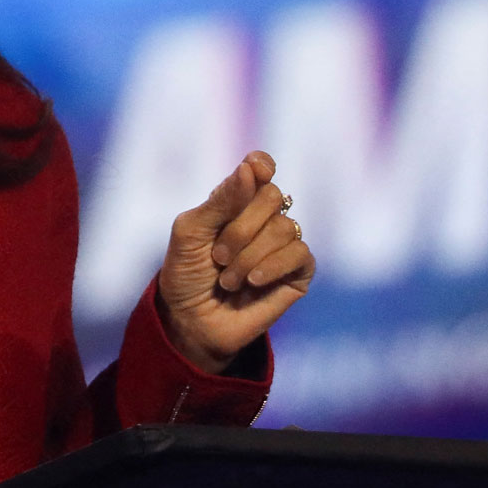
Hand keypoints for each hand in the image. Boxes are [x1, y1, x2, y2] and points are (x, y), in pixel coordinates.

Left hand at [156, 151, 313, 374]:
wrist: (190, 322)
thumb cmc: (186, 275)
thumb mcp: (191, 232)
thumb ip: (221, 200)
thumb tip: (251, 168)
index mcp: (236, 200)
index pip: (259, 168)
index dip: (260, 166)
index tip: (255, 170)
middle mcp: (263, 218)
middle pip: (272, 196)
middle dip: (241, 227)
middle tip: (218, 256)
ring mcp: (283, 244)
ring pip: (284, 228)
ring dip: (249, 256)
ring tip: (228, 280)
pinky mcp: (297, 272)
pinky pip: (300, 253)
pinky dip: (272, 266)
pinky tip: (253, 281)